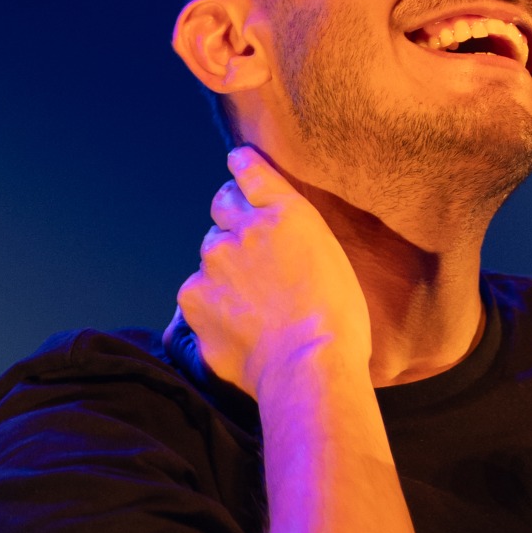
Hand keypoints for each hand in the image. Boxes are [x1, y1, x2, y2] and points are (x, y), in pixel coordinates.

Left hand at [170, 148, 371, 400]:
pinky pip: (196, 293)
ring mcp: (214, 261)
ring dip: (222, 269)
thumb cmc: (337, 322)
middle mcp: (245, 227)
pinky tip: (235, 326)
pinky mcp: (194, 297)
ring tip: (251, 304)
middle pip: (222, 211)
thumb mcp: (332, 260)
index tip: (236, 166)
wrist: (308, 366)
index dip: (242, 171)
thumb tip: (279, 240)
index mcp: (286, 213)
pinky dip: (209, 305)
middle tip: (252, 259)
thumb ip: (298, 237)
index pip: (250, 172)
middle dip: (233, 227)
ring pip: (209, 254)